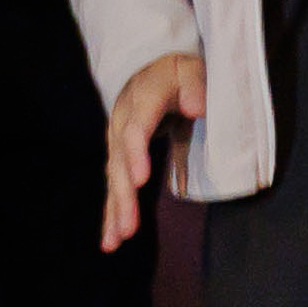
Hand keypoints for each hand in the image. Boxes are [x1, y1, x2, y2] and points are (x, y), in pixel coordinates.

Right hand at [98, 52, 204, 250]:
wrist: (152, 66)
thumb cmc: (177, 71)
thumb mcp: (191, 69)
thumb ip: (195, 85)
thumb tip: (197, 107)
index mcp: (140, 101)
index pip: (135, 129)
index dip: (135, 153)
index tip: (140, 179)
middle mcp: (121, 122)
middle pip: (118, 162)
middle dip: (123, 196)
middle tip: (128, 226)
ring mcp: (118, 141)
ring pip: (113, 178)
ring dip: (115, 210)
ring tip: (115, 240)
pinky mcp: (120, 156)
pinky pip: (115, 186)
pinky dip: (111, 212)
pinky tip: (110, 239)